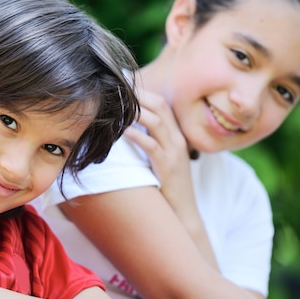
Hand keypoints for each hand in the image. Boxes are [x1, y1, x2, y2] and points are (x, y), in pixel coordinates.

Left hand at [123, 90, 195, 218]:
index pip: (161, 103)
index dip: (142, 92)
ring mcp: (174, 153)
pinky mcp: (168, 167)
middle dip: (138, 95)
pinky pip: (151, 146)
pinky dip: (136, 135)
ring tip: (117, 104)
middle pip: (159, 106)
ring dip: (135, 111)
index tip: (122, 86)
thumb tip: (127, 126)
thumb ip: (150, 140)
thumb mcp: (161, 157)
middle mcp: (177, 140)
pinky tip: (122, 130)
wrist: (183, 212)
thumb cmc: (166, 184)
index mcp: (176, 135)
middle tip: (116, 89)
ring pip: (156, 122)